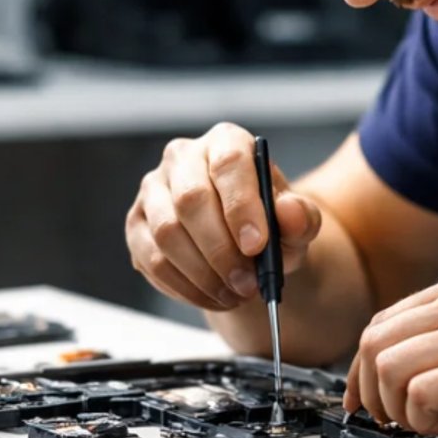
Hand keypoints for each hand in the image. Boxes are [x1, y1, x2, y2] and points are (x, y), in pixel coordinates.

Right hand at [126, 122, 322, 311]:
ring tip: (234, 294)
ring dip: (203, 274)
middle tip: (247, 283)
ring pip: (166, 234)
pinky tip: (211, 296)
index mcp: (225, 141)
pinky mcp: (136, 225)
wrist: (246, 241)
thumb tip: (291, 214)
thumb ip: (301, 217)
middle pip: (190, 200)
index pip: (228, 163)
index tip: (257, 246)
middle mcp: (182, 158)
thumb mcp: (297, 221)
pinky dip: (184, 287)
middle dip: (221, 251)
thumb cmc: (269, 222)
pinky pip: (151, 260)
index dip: (241, 206)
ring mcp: (152, 190)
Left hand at [346, 266, 437, 436]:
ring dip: (397, 407)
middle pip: (374, 339)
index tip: (368, 401)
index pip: (387, 319)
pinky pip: (419, 391)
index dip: (367, 368)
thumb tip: (430, 376)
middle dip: (371, 391)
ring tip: (433, 424)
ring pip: (388, 364)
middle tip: (395, 422)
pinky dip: (423, 418)